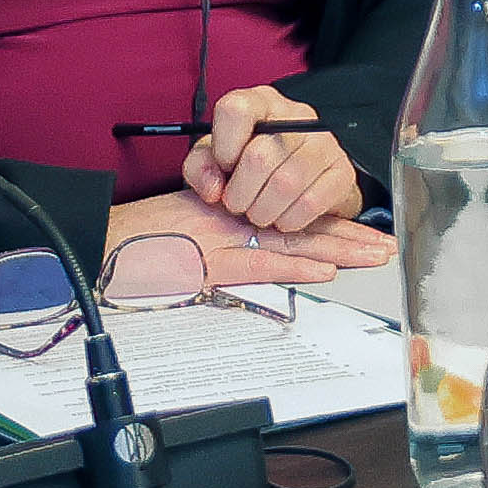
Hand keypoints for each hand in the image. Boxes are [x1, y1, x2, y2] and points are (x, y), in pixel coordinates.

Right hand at [101, 185, 377, 286]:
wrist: (100, 246)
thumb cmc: (137, 245)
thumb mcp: (186, 237)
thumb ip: (222, 245)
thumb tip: (254, 256)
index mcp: (231, 215)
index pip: (290, 220)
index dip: (330, 227)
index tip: (365, 234)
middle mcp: (234, 224)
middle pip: (301, 229)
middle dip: (348, 237)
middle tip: (388, 245)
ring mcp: (224, 243)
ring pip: (291, 243)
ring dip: (337, 250)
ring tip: (375, 255)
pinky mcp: (210, 265)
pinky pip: (258, 265)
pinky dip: (293, 268)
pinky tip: (325, 271)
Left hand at [178, 84, 360, 236]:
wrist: (300, 185)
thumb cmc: (250, 171)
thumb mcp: (215, 162)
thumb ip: (201, 168)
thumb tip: (214, 188)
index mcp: (261, 103)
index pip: (236, 109)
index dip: (224, 146)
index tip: (225, 167)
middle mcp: (296, 116)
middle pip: (259, 155)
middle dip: (240, 193)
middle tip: (237, 204)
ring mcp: (325, 143)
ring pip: (286, 183)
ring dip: (263, 211)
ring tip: (258, 213)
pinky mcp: (342, 171)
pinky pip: (311, 202)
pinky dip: (289, 220)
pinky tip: (282, 217)